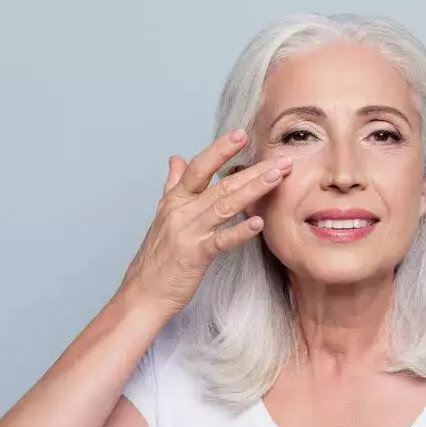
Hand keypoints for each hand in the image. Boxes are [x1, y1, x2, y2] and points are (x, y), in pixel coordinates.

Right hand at [118, 128, 292, 316]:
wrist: (143, 293)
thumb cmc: (157, 257)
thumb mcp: (163, 215)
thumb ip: (173, 185)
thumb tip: (176, 158)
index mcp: (175, 200)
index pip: (199, 167)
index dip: (220, 150)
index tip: (241, 134)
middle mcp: (182, 211)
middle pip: (221, 184)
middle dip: (253, 169)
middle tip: (281, 158)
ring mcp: (189, 233)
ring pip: (224, 205)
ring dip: (254, 189)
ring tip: (278, 177)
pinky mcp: (196, 256)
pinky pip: (221, 241)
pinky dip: (240, 232)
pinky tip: (259, 223)